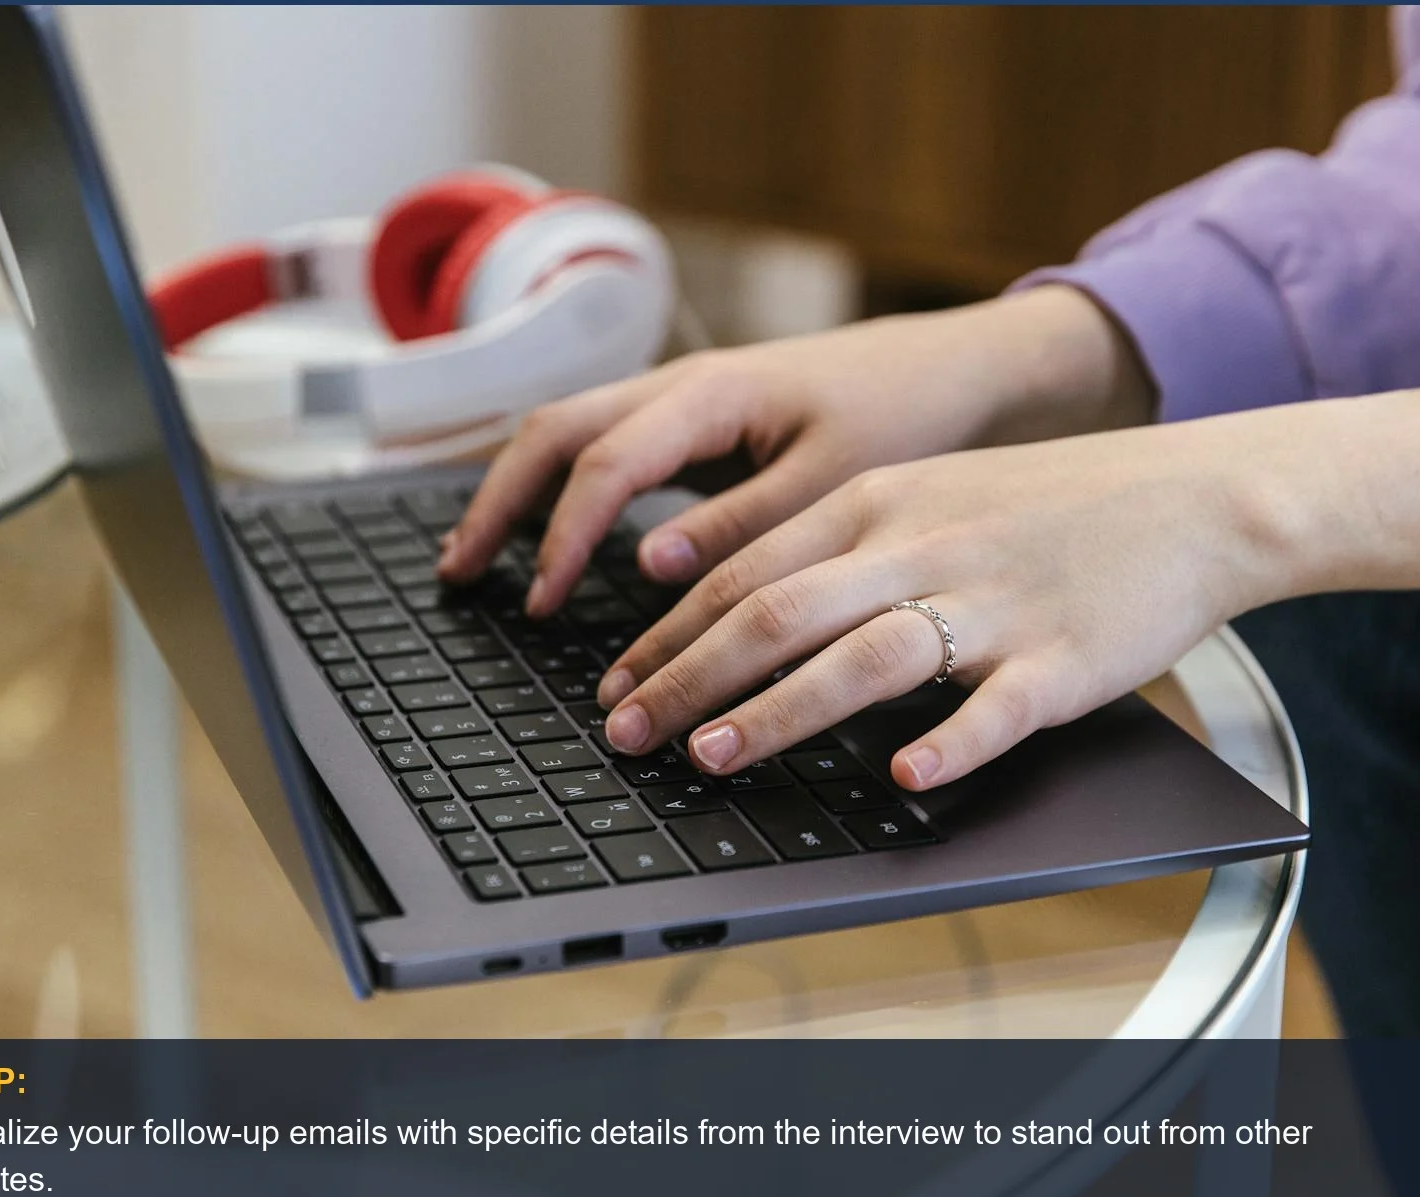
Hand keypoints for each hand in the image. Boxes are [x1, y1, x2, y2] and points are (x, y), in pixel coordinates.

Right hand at [435, 286, 1150, 614]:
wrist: (960, 368)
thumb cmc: (908, 414)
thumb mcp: (837, 480)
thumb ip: (745, 525)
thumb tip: (648, 566)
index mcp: (711, 392)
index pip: (602, 462)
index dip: (563, 536)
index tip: (540, 604)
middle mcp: (683, 385)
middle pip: (552, 431)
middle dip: (498, 503)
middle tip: (459, 576)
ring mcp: (686, 399)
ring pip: (570, 432)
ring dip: (519, 493)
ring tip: (479, 561)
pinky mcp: (701, 422)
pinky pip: (607, 446)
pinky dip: (565, 491)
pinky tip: (556, 537)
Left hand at [594, 387, 1419, 788]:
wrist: (1193, 497)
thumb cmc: (1053, 505)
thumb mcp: (930, 493)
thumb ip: (840, 541)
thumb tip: (739, 599)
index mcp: (882, 503)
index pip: (747, 571)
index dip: (669, 635)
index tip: (616, 683)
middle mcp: (922, 546)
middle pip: (778, 613)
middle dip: (684, 677)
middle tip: (623, 734)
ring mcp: (992, 604)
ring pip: (863, 658)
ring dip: (776, 710)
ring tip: (711, 754)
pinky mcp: (1061, 660)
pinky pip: (995, 708)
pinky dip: (945, 743)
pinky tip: (902, 777)